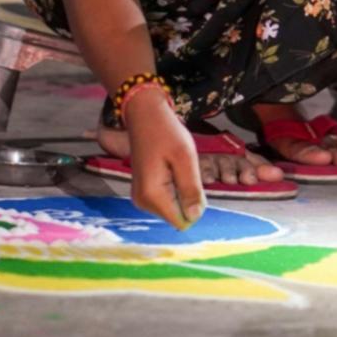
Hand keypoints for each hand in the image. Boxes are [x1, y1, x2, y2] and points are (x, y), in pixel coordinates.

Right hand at [122, 87, 205, 229]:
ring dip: (182, 190)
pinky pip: (167, 200)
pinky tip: (170, 168)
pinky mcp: (143, 192)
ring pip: (174, 208)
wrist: (144, 115)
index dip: (194, 205)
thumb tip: (195, 216)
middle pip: (177, 215)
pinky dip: (174, 187)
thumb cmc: (165, 132)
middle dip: (188, 196)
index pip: (181, 221)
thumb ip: (190, 189)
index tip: (192, 181)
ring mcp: (141, 198)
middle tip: (184, 169)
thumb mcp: (185, 158)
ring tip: (176, 167)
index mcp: (152, 195)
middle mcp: (142, 202)